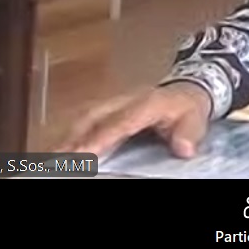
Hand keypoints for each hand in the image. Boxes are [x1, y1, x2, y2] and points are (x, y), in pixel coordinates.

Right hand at [58, 81, 213, 158]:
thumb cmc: (187, 109)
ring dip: (67, 135)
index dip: (101, 137)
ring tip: (52, 156)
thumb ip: (189, 134)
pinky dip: (71, 133)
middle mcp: (126, 100)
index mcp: (148, 103)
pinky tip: (60, 148)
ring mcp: (115, 102)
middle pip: (94, 115)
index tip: (83, 153)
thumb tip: (183, 148)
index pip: (120, 122)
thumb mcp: (196, 119)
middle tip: (58, 158)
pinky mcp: (108, 108)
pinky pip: (86, 118)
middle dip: (74, 137)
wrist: (185, 90)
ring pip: (85, 116)